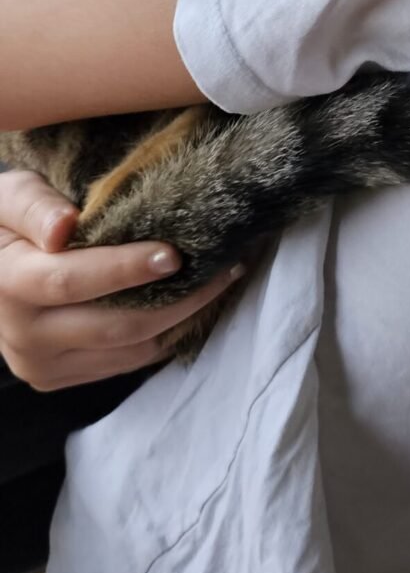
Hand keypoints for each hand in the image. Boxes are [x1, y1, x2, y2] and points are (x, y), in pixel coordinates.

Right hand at [0, 170, 241, 390]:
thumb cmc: (3, 222)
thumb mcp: (7, 196)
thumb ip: (33, 206)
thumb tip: (64, 228)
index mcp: (9, 284)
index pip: (73, 280)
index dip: (126, 269)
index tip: (175, 254)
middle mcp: (24, 335)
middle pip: (113, 325)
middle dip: (177, 299)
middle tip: (225, 266)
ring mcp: (43, 364)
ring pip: (128, 351)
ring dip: (181, 319)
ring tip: (220, 281)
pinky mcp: (60, 377)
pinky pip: (125, 363)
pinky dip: (164, 336)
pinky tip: (191, 305)